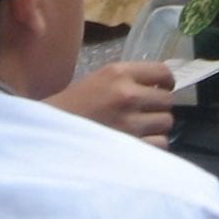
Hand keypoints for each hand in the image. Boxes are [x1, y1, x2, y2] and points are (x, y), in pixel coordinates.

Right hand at [47, 61, 176, 143]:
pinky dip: (152, 145)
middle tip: (144, 113)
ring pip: (166, 123)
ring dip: (156, 127)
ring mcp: (130, 123)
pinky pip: (161, 144)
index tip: (161, 89)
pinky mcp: (131, 147)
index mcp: (118, 73)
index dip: (166, 82)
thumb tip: (161, 86)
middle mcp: (127, 95)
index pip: (163, 72)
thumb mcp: (98, 79)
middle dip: (158, 107)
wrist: (50, 134)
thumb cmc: (74, 106)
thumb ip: (128, 79)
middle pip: (167, 101)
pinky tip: (137, 143)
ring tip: (138, 129)